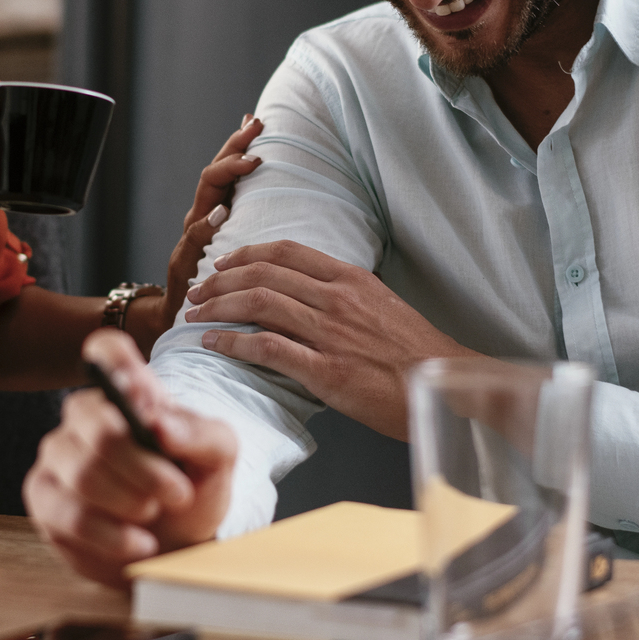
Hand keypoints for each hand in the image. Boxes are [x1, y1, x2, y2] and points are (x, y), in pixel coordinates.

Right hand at [24, 329, 236, 587]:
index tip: (142, 396)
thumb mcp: (218, 459)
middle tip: (177, 493)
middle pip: (98, 426)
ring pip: (82, 473)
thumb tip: (158, 424)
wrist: (178, 546)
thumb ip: (199, 434)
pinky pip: (68, 515)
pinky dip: (111, 535)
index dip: (115, 363)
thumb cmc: (193, 488)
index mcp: (128, 390)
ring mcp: (57, 454)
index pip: (105, 350)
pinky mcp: (42, 499)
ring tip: (153, 515)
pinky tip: (139, 542)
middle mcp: (85, 415)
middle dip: (144, 468)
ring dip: (129, 502)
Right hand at [123, 115, 263, 355]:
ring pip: (203, 198)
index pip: (230, 170)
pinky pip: (192, 241)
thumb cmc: (220, 292)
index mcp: (219, 215)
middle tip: (254, 126)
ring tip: (246, 161)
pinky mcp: (182, 266)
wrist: (179, 327)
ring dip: (224, 176)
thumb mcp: (241, 256)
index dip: (241, 143)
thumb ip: (257, 231)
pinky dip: (206, 226)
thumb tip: (292, 211)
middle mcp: (201, 221)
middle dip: (233, 147)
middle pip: (215, 174)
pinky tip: (220, 215)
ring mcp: (190, 241)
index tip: (256, 119)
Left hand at [183, 239, 474, 439]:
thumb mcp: (382, 305)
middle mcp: (336, 299)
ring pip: (257, 305)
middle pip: (262, 275)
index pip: (286, 253)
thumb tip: (310, 292)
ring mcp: (329, 334)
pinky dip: (231, 343)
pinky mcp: (324, 370)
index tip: (222, 263)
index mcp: (350, 279)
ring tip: (195, 314)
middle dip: (220, 280)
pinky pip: (266, 349)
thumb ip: (345, 294)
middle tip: (197, 290)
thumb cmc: (415, 352)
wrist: (444, 386)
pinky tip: (211, 344)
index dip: (246, 254)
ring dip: (217, 307)